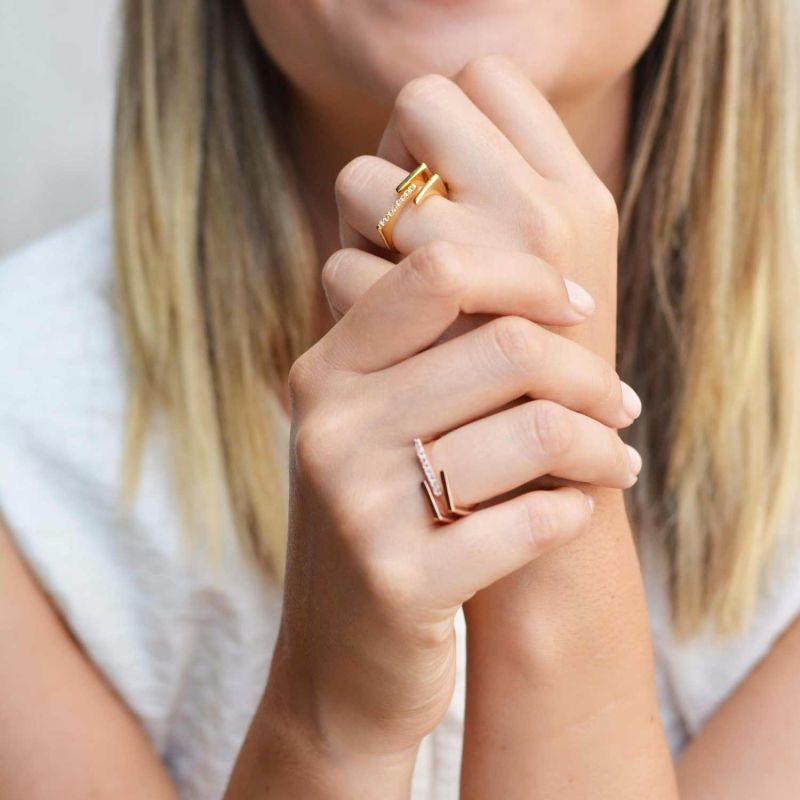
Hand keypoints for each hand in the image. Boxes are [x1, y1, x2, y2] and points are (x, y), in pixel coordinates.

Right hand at [331, 54, 634, 638]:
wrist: (338, 661)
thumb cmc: (376, 525)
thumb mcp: (366, 430)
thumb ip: (411, 352)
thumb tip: (522, 266)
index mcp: (324, 372)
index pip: (437, 271)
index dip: (525, 274)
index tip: (574, 305)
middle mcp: (329, 428)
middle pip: (505, 344)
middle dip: (589, 372)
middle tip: (618, 403)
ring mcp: (357, 508)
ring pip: (534, 429)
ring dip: (599, 447)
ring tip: (615, 461)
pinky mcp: (398, 582)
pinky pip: (532, 520)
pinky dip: (574, 511)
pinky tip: (573, 512)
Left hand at [336, 54, 620, 362]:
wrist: (555, 489)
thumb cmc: (544, 381)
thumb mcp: (553, 285)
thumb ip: (498, 208)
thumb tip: (406, 156)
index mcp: (581, 194)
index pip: (488, 79)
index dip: (449, 117)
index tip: (444, 174)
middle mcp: (543, 211)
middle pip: (422, 102)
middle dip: (399, 157)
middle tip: (412, 219)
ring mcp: (485, 263)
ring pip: (362, 183)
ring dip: (363, 229)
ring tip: (402, 287)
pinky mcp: (425, 328)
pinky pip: (341, 268)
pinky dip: (349, 299)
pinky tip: (387, 340)